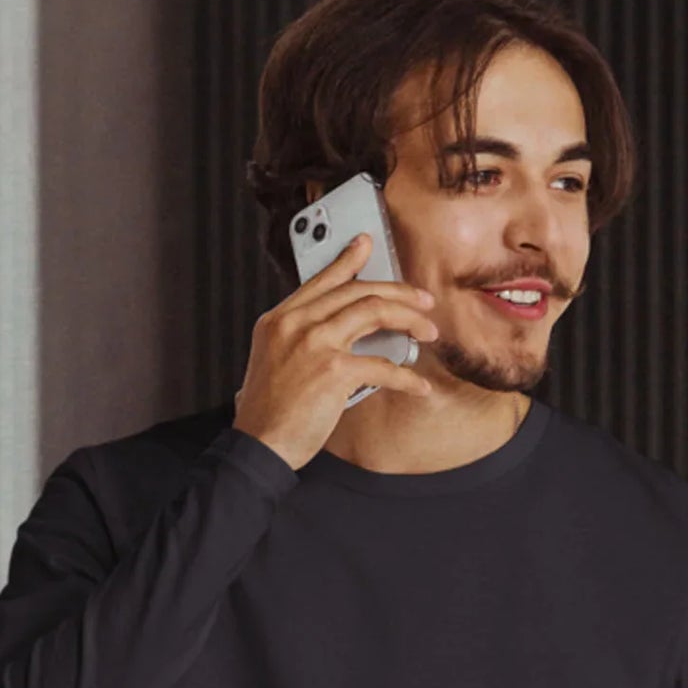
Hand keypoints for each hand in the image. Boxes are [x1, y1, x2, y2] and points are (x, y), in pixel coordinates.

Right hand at [233, 231, 438, 468]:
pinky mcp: (334, 371)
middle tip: (422, 300)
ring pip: (374, 312)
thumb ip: (301, 338)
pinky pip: (383, 365)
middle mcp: (296, 324)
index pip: (321, 280)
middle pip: (357, 291)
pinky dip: (407, 378)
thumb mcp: (274, 360)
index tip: (367, 244)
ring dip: (410, 320)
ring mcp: (315, 344)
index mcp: (280, 319)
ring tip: (429, 331)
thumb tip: (342, 332)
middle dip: (398, 292)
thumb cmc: (270, 412)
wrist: (259, 443)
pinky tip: (418, 385)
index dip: (348, 260)